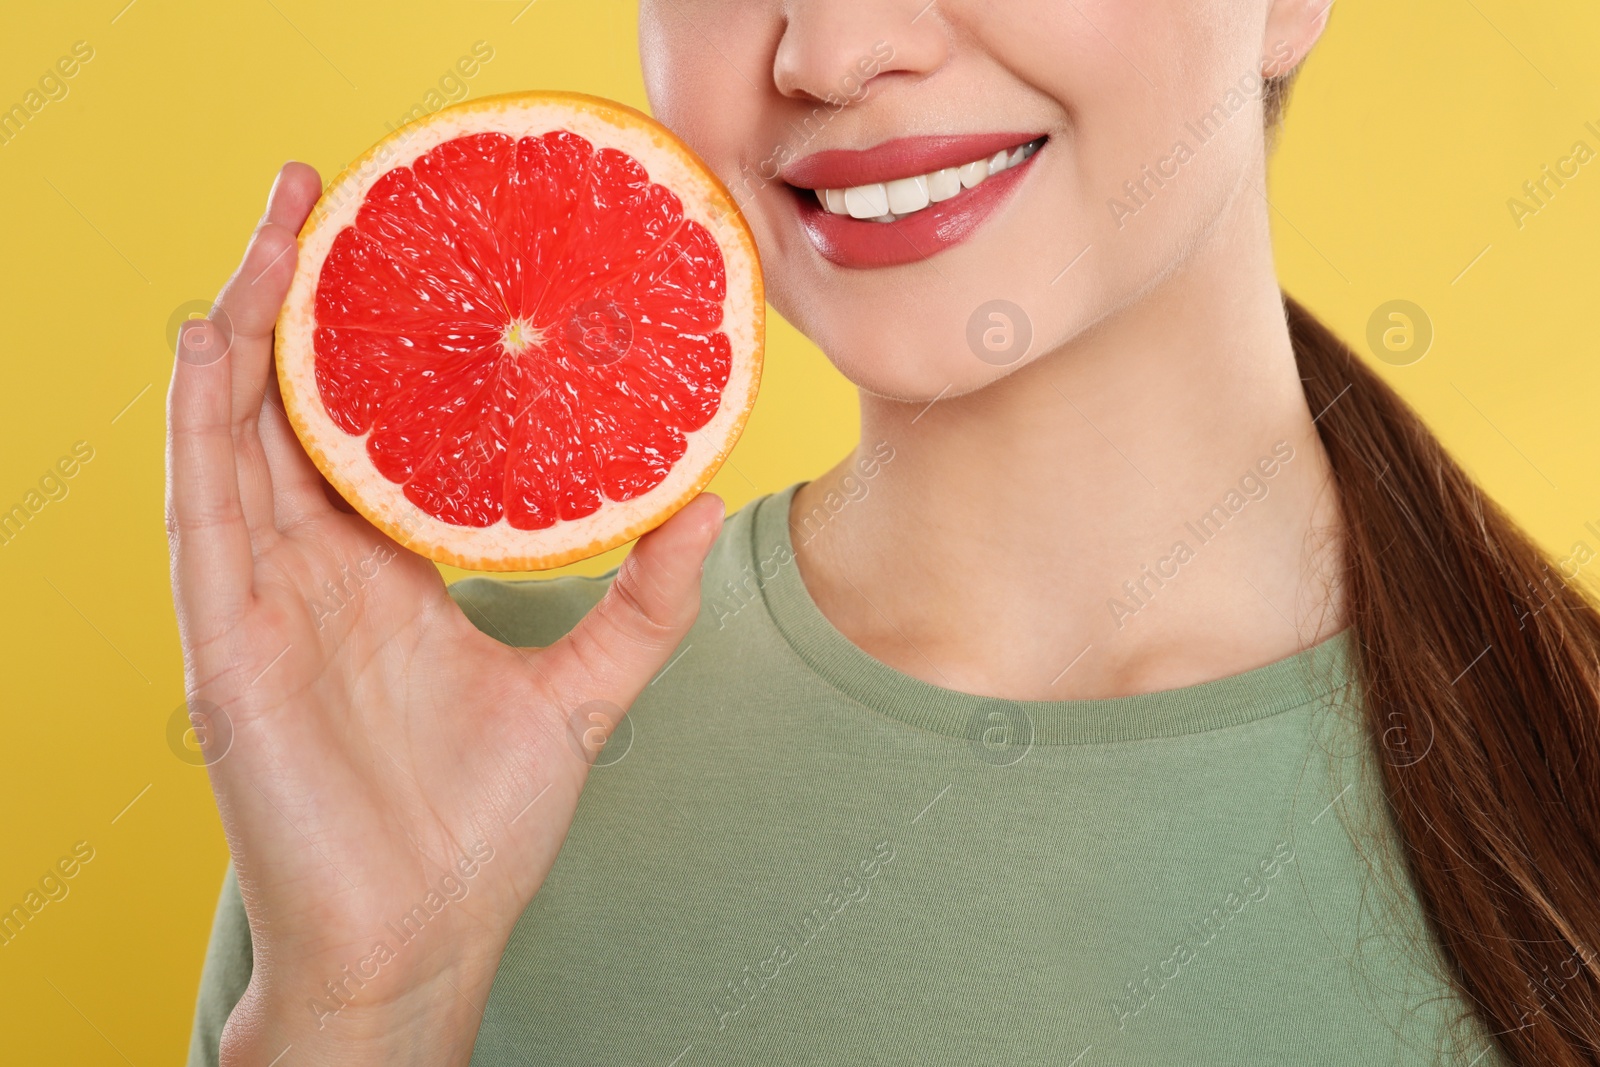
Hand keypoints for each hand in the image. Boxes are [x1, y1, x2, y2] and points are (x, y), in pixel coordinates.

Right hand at [166, 163, 722, 1065]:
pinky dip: (201, 424)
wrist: (421, 939)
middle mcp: (316, 572)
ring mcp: (263, 604)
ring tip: (273, 229)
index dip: (372, 338)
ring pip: (234, 437)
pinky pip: (202, 515)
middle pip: (294, 406)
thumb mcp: (582, 692)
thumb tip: (707, 504)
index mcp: (386, 574)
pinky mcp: (229, 646)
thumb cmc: (477, 829)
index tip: (405, 247)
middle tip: (321, 191)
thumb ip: (646, 603)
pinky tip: (212, 342)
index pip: (366, 428)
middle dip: (301, 298)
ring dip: (246, 328)